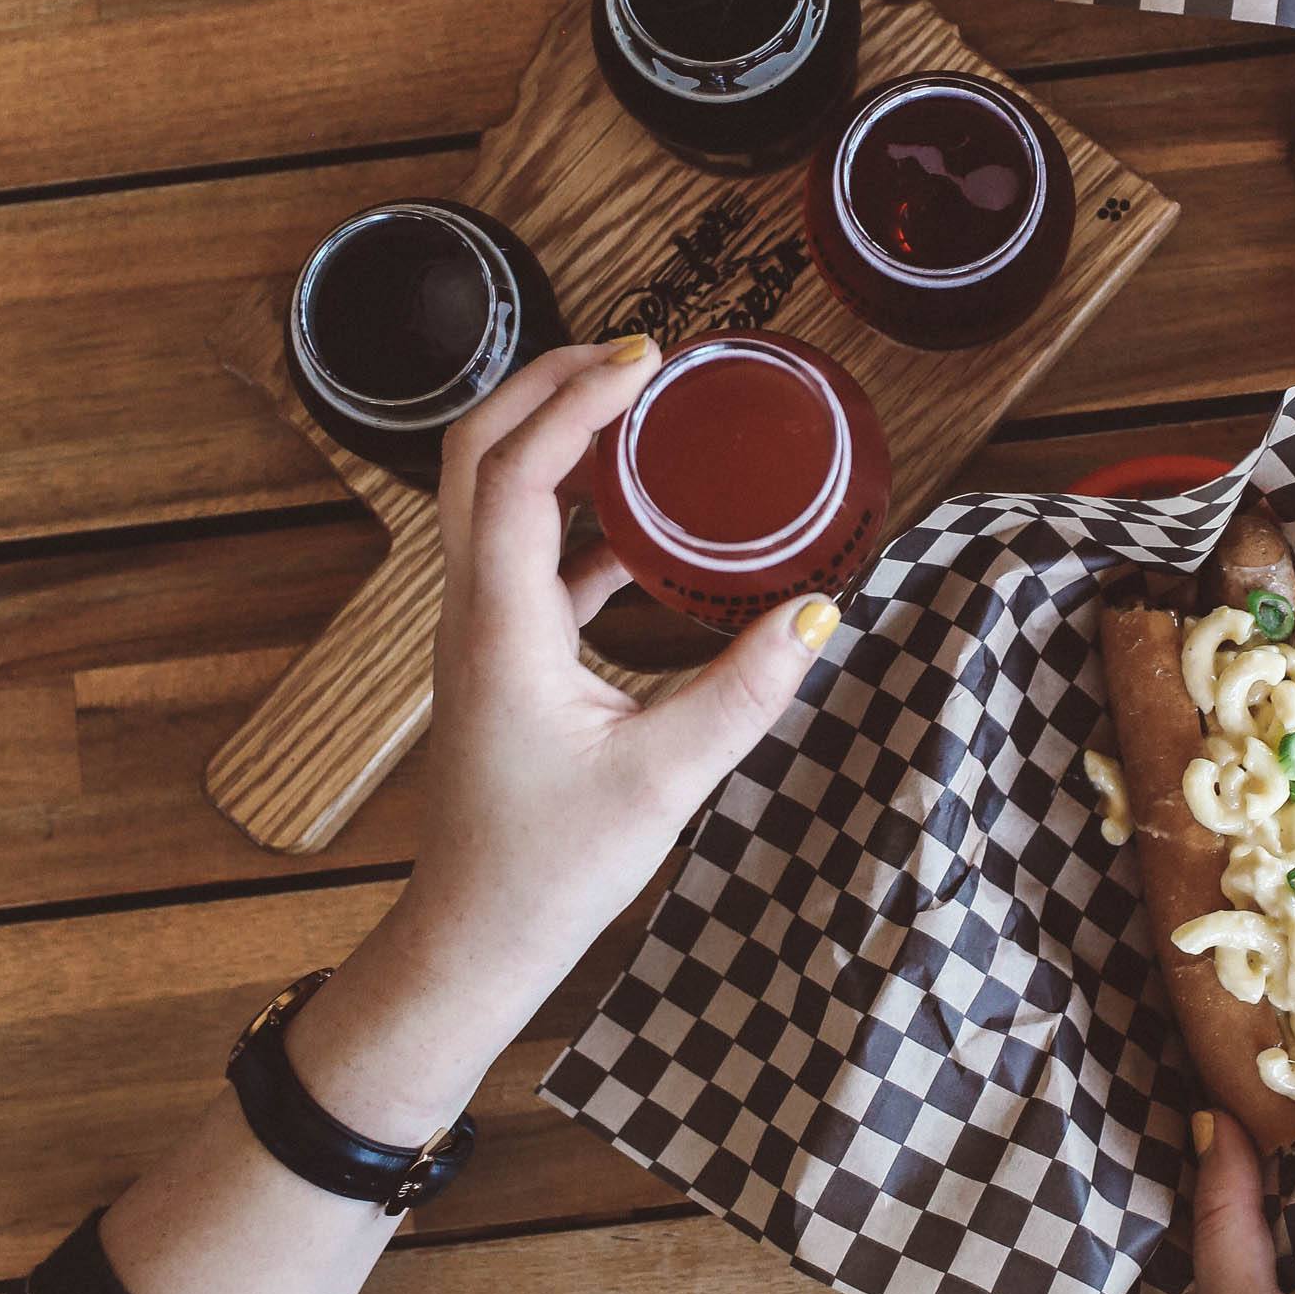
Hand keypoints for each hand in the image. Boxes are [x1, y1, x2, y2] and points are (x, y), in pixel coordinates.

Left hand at [291, 339, 839, 1139]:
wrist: (476, 937)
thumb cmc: (548, 869)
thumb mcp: (666, 778)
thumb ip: (746, 690)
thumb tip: (821, 611)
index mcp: (499, 624)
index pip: (512, 471)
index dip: (575, 400)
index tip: (646, 359)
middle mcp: (472, 610)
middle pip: (476, 453)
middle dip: (548, 385)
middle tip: (637, 355)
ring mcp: (479, 629)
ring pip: (491, 494)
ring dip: (554, 437)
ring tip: (638, 409)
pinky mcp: (502, 654)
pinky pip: (526, 550)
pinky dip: (574, 509)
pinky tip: (643, 521)